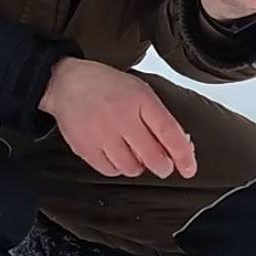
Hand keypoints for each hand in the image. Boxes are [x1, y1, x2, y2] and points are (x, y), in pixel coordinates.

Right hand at [39, 58, 197, 178]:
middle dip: (163, 166)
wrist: (67, 84)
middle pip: (153, 157)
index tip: (189, 168)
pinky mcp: (86, 148)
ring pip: (132, 169)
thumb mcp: (140, 92)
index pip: (169, 132)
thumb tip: (179, 146)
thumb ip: (159, 118)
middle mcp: (122, 117)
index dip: (183, 155)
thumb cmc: (107, 87)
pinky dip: (117, 168)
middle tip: (162, 164)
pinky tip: (115, 154)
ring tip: (132, 151)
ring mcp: (102, 134)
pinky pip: (110, 171)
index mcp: (140, 100)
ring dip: (138, 166)